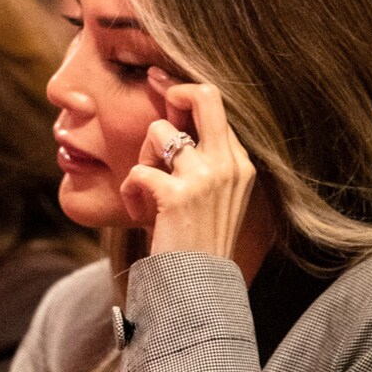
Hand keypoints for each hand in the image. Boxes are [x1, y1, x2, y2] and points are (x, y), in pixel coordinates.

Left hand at [120, 67, 255, 258]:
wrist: (200, 287)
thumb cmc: (200, 241)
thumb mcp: (214, 195)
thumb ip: (202, 158)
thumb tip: (172, 121)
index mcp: (240, 163)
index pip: (216, 108)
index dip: (185, 95)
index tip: (164, 84)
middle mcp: (229, 164)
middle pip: (205, 96)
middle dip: (175, 91)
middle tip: (156, 92)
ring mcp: (207, 177)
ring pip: (159, 133)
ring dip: (144, 159)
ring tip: (148, 190)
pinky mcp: (179, 195)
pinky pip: (139, 172)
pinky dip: (132, 192)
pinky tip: (142, 214)